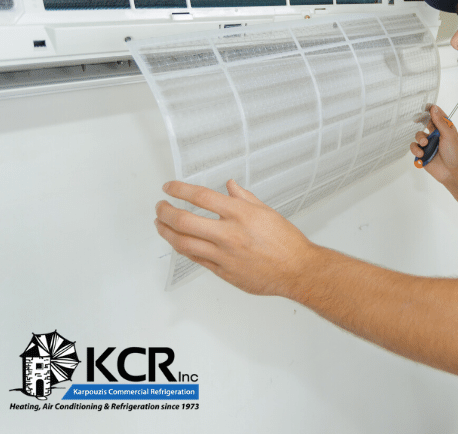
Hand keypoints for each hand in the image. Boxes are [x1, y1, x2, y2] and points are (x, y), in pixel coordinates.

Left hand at [154, 180, 311, 295]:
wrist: (297, 270)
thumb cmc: (286, 242)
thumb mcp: (267, 212)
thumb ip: (244, 198)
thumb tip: (230, 186)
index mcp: (241, 214)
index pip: (201, 197)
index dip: (179, 190)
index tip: (169, 187)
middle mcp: (229, 233)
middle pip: (184, 220)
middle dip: (165, 211)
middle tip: (160, 206)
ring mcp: (224, 255)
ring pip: (184, 243)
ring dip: (167, 232)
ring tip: (160, 224)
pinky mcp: (223, 272)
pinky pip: (196, 259)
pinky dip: (183, 248)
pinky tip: (179, 242)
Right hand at [410, 105, 457, 183]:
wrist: (451, 172)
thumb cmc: (454, 154)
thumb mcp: (449, 135)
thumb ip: (440, 122)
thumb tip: (434, 109)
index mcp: (445, 129)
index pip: (437, 116)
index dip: (432, 110)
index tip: (426, 106)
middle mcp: (436, 135)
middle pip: (425, 123)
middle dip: (421, 120)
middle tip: (417, 118)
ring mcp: (429, 144)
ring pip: (418, 135)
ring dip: (420, 138)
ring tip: (425, 144)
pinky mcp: (422, 153)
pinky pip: (414, 147)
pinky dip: (416, 149)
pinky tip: (421, 153)